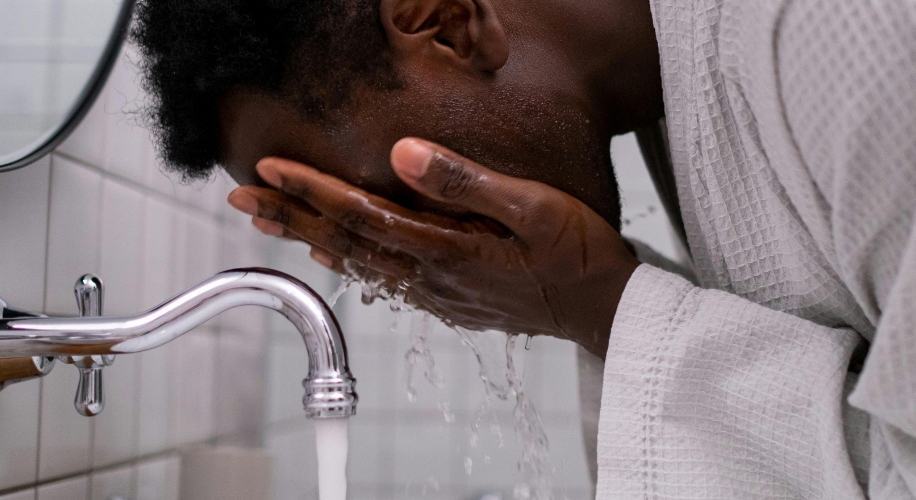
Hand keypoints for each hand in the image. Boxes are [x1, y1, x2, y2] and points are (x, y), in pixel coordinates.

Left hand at [227, 138, 639, 357]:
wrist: (604, 308)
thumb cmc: (577, 255)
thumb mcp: (534, 207)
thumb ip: (466, 182)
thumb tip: (402, 154)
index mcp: (448, 248)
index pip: (362, 215)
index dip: (311, 190)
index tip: (268, 171)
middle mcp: (433, 276)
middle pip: (346, 242)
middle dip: (289, 216)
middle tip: (240, 199)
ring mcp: (439, 293)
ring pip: (359, 262)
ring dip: (310, 238)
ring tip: (270, 222)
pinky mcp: (450, 301)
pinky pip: (386, 279)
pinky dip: (350, 261)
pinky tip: (334, 252)